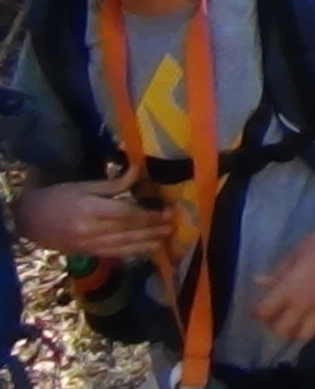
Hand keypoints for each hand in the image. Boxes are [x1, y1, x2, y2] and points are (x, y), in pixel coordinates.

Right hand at [16, 171, 170, 258]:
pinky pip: (114, 254)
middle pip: (129, 231)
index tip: (168, 210)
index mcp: (90, 210)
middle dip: (153, 229)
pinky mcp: (87, 254)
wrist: (28, 220)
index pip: (127, 214)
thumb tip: (139, 172)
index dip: (149, 214)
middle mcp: (91, 231)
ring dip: (148, 242)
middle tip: (173, 224)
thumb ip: (113, 184)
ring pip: (124, 246)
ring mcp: (89, 245)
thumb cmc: (57, 197)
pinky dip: (133, 252)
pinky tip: (147, 250)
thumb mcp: (83, 186)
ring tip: (166, 238)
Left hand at [252, 217, 314, 342]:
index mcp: (289, 290)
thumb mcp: (295, 254)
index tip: (255, 308)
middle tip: (274, 315)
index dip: (256, 312)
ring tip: (295, 322)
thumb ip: (278, 272)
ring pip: (304, 335)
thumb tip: (259, 282)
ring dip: (296, 332)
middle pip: (281, 329)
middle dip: (273, 325)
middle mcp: (304, 305)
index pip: (264, 311)